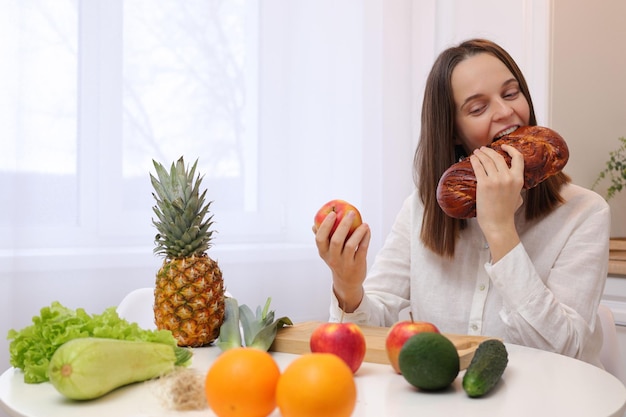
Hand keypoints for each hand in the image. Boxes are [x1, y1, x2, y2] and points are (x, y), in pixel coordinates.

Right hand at [313, 210, 369, 311]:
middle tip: (350, 213)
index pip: (320, 239)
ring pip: (350, 245)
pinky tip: (367, 230)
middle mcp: (333, 258)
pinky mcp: (357, 265)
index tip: (332, 213)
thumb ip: (322, 238)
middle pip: (336, 240)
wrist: (347, 282)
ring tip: (364, 223)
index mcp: (324, 253)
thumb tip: (314, 224)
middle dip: (343, 225)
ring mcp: (345, 263)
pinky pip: (362, 249)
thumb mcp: (327, 252)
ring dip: (358, 232)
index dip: (325, 226)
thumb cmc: (337, 261)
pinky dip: (365, 238)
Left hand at [469, 144, 522, 261]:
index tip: (503, 145)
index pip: (518, 158)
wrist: (498, 224)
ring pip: (487, 160)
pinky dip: (475, 161)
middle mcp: (508, 177)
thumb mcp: (518, 197)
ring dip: (480, 154)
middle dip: (489, 151)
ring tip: (476, 152)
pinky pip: (478, 168)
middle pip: (498, 157)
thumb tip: (513, 181)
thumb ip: (516, 186)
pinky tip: (472, 159)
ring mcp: (496, 180)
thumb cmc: (506, 212)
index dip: (510, 149)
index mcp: (518, 179)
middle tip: (483, 149)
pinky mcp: (484, 184)